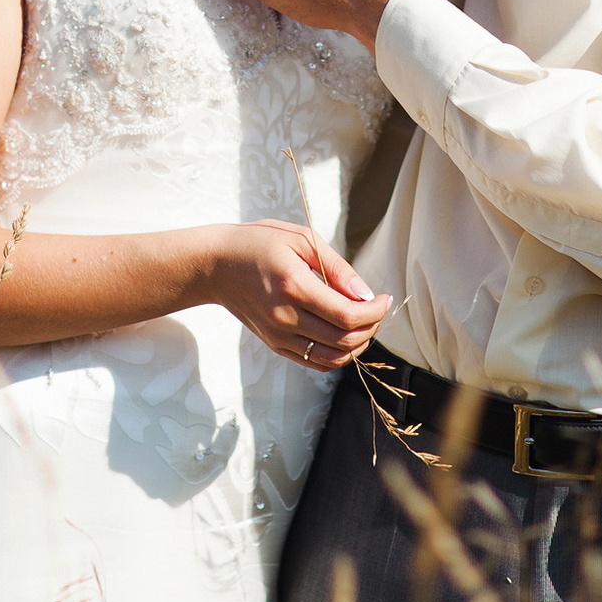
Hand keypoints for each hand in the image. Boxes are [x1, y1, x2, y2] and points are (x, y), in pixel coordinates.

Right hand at [199, 220, 393, 370]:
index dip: (374, 312)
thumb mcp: (301, 239)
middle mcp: (284, 317)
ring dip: (357, 345)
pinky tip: (344, 333)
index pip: (346, 315)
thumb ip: (337, 268)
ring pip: (332, 358)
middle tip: (377, 309)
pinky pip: (315, 362)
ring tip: (364, 323)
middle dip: (371, 328)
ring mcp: (278, 335)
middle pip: (343, 340)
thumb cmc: (259, 243)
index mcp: (293, 286)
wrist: (216, 265)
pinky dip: (337, 354)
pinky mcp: (274, 345)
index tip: (385, 299)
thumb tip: (366, 294)